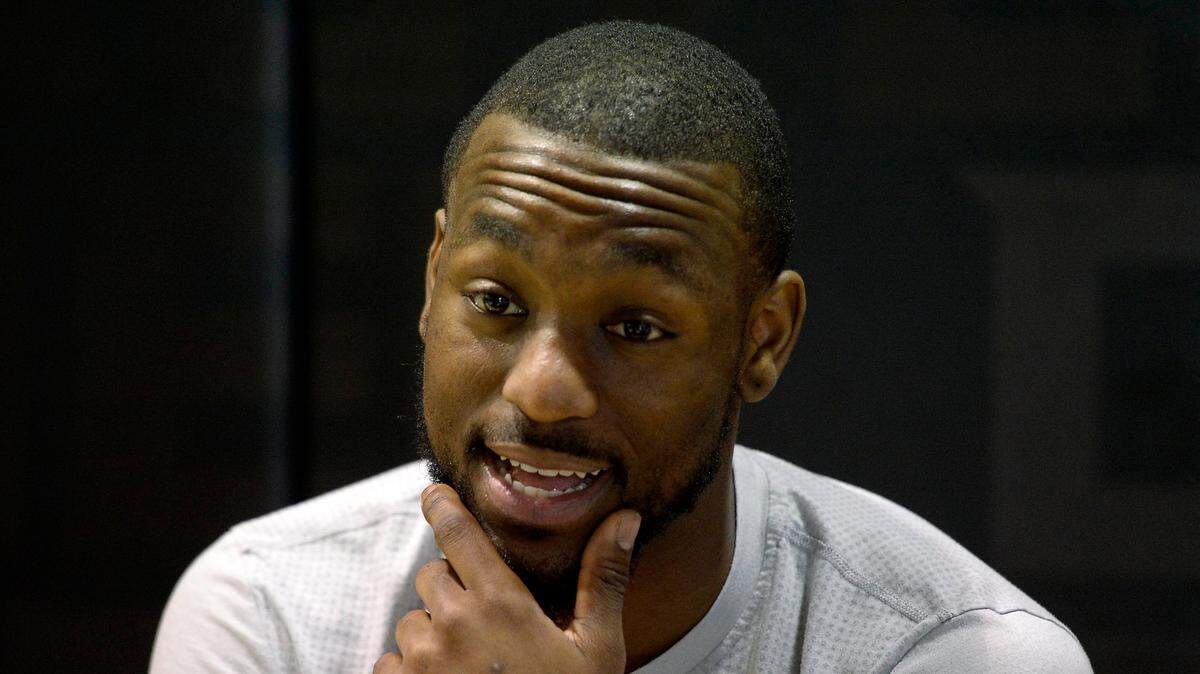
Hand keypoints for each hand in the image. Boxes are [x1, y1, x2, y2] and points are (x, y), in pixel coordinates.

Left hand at [373, 483, 641, 673]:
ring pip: (411, 622)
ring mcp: (419, 662)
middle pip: (433, 576)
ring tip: (471, 665)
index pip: (457, 532)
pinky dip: (409, 671)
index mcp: (499, 603)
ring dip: (432, 634)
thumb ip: (603, 579)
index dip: (442, 505)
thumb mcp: (596, 650)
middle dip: (453, 588)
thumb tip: (624, 518)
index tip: (433, 493)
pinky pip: (389, 663)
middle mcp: (451, 624)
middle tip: (486, 621)